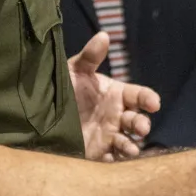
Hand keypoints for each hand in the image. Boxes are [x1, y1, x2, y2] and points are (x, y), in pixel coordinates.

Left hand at [68, 32, 160, 161]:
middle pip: (137, 120)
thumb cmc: (63, 90)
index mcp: (116, 94)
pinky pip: (113, 158)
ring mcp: (110, 135)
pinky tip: (115, 158)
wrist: (41, 118)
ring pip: (129, 141)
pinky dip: (117, 159)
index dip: (149, 99)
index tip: (154, 104)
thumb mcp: (74, 71)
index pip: (140, 95)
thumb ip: (90, 56)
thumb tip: (104, 35)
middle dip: (142, 124)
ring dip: (132, 145)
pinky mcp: (99, 153)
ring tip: (131, 148)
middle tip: (140, 128)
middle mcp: (117, 115)